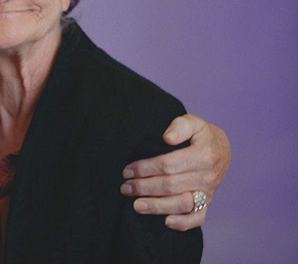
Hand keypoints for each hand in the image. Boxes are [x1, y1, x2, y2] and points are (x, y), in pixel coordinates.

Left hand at [120, 113, 230, 230]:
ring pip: (182, 204)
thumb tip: (167, 138)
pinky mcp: (208, 203)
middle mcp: (207, 176)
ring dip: (157, 206)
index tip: (127, 171)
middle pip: (171, 186)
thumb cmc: (201, 134)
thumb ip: (180, 125)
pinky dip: (183, 223)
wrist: (222, 149)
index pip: (169, 165)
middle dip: (144, 187)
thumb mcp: (193, 122)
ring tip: (136, 205)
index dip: (145, 169)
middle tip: (125, 188)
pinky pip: (198, 218)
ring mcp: (208, 192)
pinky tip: (166, 222)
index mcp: (204, 155)